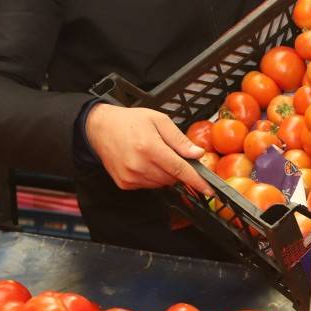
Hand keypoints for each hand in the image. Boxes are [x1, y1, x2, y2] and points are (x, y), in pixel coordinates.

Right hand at [85, 104, 212, 195]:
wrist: (101, 128)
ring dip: (164, 172)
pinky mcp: (125, 184)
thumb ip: (179, 140)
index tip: (209, 190)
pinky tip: (143, 161)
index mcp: (149, 147)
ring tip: (152, 153)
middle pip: (172, 177)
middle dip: (176, 167)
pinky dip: (152, 176)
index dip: (197, 181)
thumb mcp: (158, 120)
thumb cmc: (130, 121)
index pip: (180, 169)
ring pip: (161, 183)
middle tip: (167, 151)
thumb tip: (197, 154)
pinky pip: (148, 185)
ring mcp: (131, 177)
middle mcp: (139, 165)